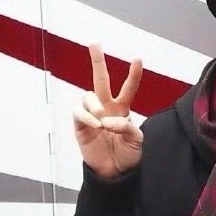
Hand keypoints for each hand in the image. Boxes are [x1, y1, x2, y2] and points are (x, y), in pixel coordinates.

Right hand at [73, 44, 143, 179]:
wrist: (114, 173)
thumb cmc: (128, 156)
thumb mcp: (137, 141)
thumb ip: (127, 127)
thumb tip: (108, 120)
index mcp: (122, 109)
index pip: (128, 88)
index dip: (133, 75)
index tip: (137, 59)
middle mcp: (106, 108)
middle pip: (100, 80)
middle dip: (97, 61)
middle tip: (94, 43)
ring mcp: (92, 115)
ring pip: (88, 95)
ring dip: (96, 105)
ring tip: (102, 121)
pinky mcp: (80, 125)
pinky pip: (78, 112)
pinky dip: (87, 116)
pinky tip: (96, 124)